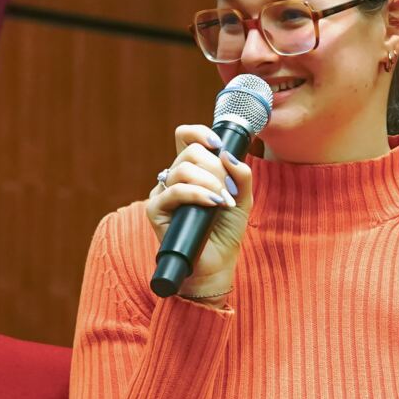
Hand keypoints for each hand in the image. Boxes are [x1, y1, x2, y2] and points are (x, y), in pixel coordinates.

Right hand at [144, 122, 254, 299]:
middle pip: (189, 151)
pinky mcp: (156, 211)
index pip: (185, 137)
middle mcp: (174, 179)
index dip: (199, 133)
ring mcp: (163, 194)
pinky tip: (213, 204)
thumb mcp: (242, 199)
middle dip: (216, 168)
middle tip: (229, 190)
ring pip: (182, 169)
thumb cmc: (225, 232)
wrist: (216, 265)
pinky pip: (173, 192)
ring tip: (224, 202)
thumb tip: (228, 155)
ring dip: (210, 182)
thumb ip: (241, 175)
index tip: (218, 146)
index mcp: (192, 171)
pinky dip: (197, 195)